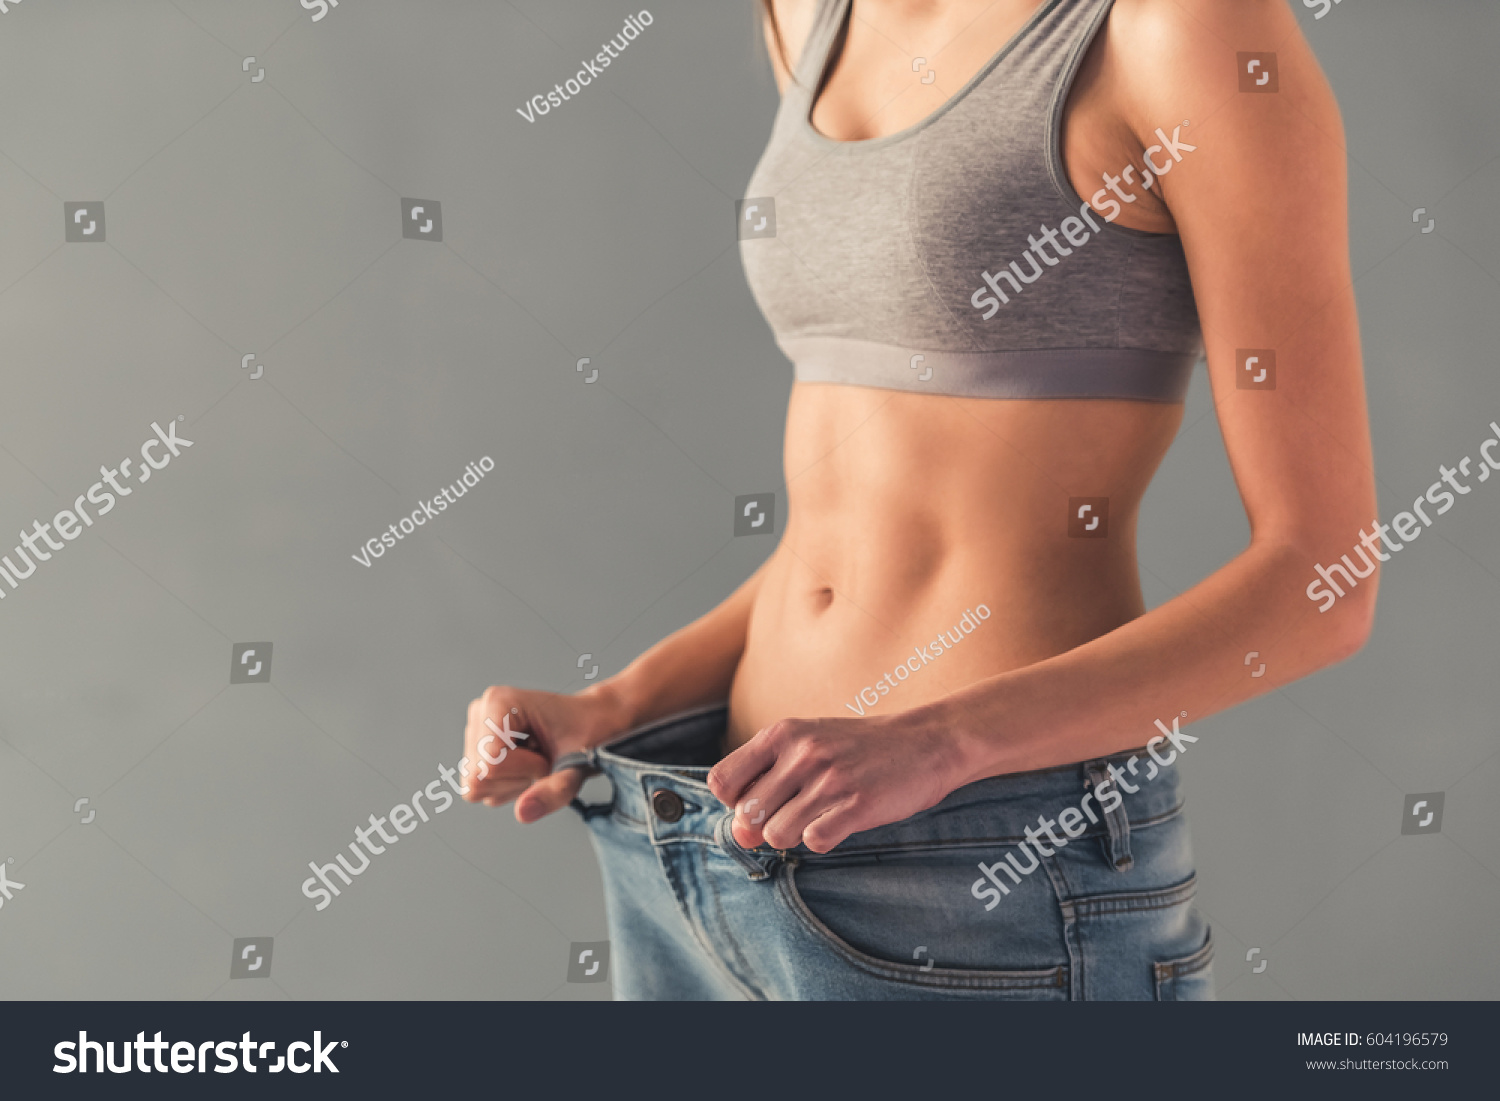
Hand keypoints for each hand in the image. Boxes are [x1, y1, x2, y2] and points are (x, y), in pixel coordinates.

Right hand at [461, 683, 628, 822]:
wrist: (595, 724)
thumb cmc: (590, 735)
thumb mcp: (579, 766)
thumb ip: (552, 792)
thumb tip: (522, 814)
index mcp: (499, 703)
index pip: (490, 764)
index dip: (525, 772)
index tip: (550, 756)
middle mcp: (480, 712)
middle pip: (478, 777)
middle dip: (517, 779)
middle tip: (546, 759)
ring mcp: (475, 730)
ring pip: (475, 786)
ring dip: (512, 784)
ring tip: (537, 760)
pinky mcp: (476, 748)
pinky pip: (479, 789)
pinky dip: (507, 786)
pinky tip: (527, 766)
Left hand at [706, 711, 965, 853]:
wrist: (925, 742)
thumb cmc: (858, 748)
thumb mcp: (808, 744)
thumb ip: (768, 781)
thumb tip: (740, 834)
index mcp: (782, 733)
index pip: (722, 782)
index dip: (734, 803)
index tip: (759, 804)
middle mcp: (802, 753)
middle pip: (749, 816)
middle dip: (765, 826)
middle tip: (797, 813)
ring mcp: (830, 779)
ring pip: (777, 834)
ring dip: (794, 835)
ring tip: (819, 817)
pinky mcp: (857, 804)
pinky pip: (815, 842)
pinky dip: (824, 840)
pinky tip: (841, 822)